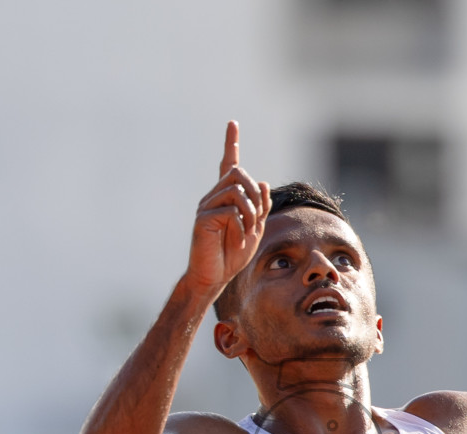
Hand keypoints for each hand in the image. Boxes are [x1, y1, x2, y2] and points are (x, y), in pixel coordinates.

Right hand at [185, 121, 272, 300]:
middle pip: (238, 173)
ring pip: (236, 190)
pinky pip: (230, 211)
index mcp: (226, 197)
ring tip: (249, 230)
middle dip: (256, 193)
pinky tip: (238, 239)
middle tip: (258, 217)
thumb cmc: (233, 254)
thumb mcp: (255, 228)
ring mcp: (206, 206)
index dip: (231, 143)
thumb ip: (261, 207)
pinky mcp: (203, 219)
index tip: (232, 123)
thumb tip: (264, 183)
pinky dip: (241, 225)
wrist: (214, 276)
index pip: (228, 164)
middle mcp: (214, 196)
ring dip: (251, 211)